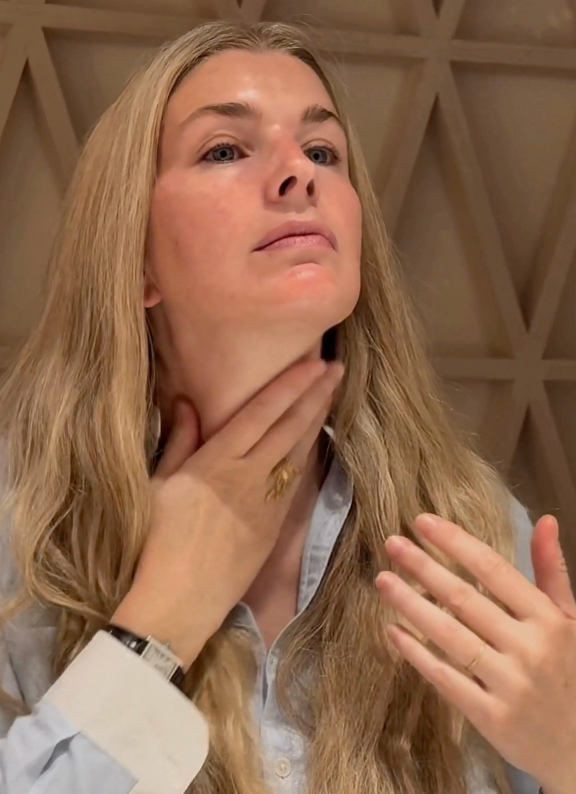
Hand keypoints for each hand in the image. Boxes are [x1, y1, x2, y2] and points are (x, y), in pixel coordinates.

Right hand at [112, 358, 343, 669]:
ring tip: (332, 394)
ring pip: (300, 451)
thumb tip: (189, 403)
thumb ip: (180, 442)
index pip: (263, 412)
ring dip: (318, 420)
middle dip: (316, 394)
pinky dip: (308, 454)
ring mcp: (267, 501)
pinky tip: (314, 441)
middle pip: (291, 427)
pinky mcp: (276, 525)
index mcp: (218, 460)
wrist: (180, 599)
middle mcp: (250, 475)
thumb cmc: (158, 540)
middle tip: (337, 368)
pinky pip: (296, 480)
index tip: (314, 363)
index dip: (292, 384)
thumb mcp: (159, 485)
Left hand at [376, 513, 575, 793]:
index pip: (494, 569)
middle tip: (392, 543)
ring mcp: (509, 685)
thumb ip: (552, 571)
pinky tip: (392, 631)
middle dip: (424, 567)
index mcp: (548, 619)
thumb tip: (544, 519)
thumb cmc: (573, 672)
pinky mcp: (491, 718)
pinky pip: (445, 679)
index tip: (422, 522)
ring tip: (383, 580)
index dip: (455, 542)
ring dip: (411, 605)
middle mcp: (528, 648)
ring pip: (449, 636)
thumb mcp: (572, 620)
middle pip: (464, 599)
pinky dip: (416, 653)